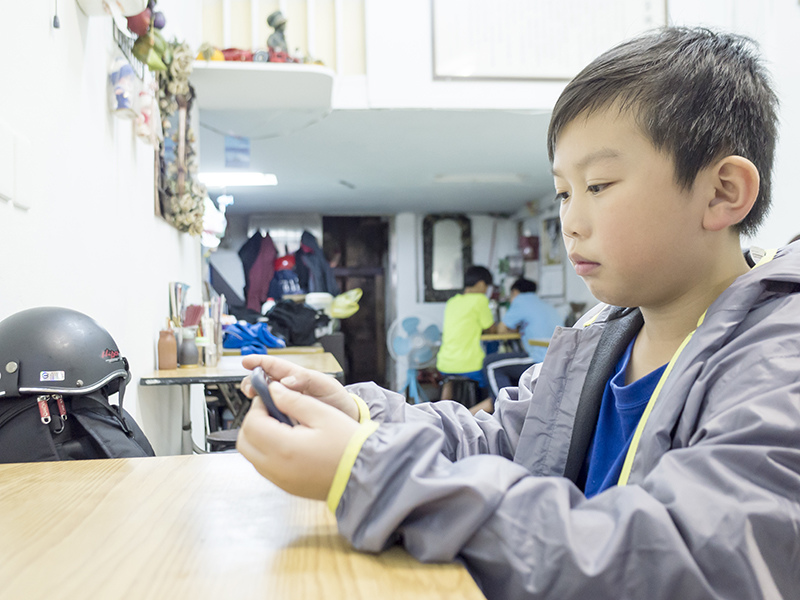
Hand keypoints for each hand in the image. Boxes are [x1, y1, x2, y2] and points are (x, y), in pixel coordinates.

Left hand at [236, 378, 359, 499]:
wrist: (363, 475)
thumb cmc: (348, 445)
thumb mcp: (322, 414)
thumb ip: (293, 400)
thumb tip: (274, 390)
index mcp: (283, 447)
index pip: (252, 423)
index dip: (258, 405)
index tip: (270, 396)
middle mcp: (276, 467)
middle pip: (244, 440)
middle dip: (253, 421)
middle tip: (272, 409)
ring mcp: (279, 479)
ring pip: (251, 454)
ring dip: (258, 436)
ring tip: (282, 424)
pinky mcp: (286, 486)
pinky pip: (263, 466)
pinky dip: (266, 451)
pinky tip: (288, 441)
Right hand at [240, 355, 358, 420]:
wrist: (346, 422)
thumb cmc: (337, 400)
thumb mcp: (326, 385)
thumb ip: (306, 380)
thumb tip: (286, 380)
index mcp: (296, 377)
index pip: (274, 366)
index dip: (258, 362)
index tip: (246, 361)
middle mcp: (286, 389)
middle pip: (262, 382)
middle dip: (251, 383)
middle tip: (250, 389)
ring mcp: (284, 404)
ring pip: (263, 399)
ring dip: (256, 400)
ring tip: (256, 404)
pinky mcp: (284, 420)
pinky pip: (269, 416)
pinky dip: (263, 416)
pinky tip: (263, 420)